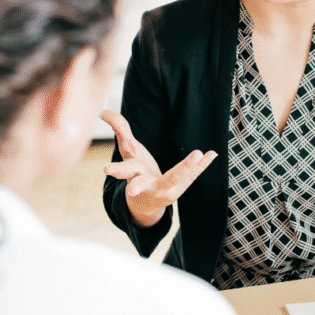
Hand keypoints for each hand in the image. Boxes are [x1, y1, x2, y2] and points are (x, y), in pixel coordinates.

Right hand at [100, 110, 217, 227]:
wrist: (148, 204)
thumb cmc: (137, 173)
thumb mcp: (128, 152)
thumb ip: (120, 130)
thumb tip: (102, 111)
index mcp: (134, 174)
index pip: (125, 170)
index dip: (117, 170)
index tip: (106, 170)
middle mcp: (149, 184)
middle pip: (143, 182)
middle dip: (142, 182)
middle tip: (133, 188)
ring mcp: (167, 188)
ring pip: (175, 178)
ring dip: (187, 168)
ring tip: (198, 154)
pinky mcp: (182, 186)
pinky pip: (193, 175)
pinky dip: (203, 165)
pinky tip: (212, 154)